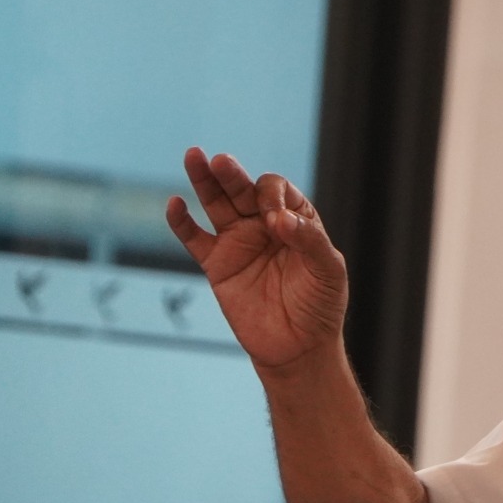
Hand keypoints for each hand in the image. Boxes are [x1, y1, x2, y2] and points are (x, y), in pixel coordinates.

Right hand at [167, 147, 347, 369]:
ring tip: (194, 156)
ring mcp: (239, 242)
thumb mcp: (327, 270)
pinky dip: (182, 222)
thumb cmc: (320, 305)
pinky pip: (194, 238)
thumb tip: (277, 218)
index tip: (276, 221)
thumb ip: (308, 240)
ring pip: (216, 204)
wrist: (298, 346)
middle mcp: (264, 225)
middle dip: (232, 174)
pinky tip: (175, 204)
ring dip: (204, 181)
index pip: (278, 191)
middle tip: (222, 161)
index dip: (273, 197)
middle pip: (243, 189)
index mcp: (296, 220)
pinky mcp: (218, 264)